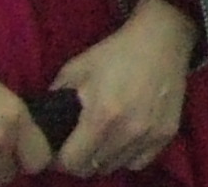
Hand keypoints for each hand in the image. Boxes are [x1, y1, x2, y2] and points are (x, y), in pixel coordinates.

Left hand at [50, 0, 196, 177]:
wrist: (163, 38)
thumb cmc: (115, 52)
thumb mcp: (76, 69)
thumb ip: (55, 99)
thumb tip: (40, 126)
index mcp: (102, 116)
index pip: (71, 163)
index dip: (59, 159)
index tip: (60, 148)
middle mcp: (128, 131)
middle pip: (92, 169)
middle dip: (80, 159)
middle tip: (79, 142)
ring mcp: (150, 134)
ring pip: (114, 167)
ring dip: (104, 157)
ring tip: (102, 137)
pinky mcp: (167, 133)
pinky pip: (138, 162)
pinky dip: (127, 155)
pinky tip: (124, 137)